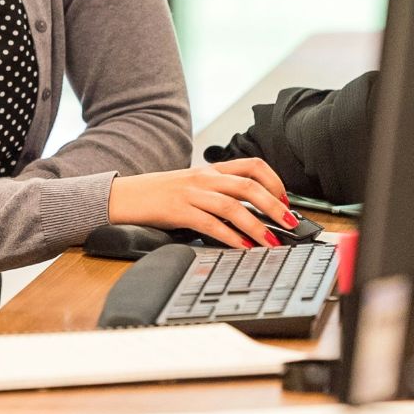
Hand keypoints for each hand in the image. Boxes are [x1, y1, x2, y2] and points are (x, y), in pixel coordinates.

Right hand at [107, 157, 291, 246]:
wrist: (123, 196)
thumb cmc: (158, 194)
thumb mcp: (192, 185)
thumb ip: (218, 192)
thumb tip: (250, 211)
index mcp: (211, 170)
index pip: (253, 165)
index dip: (275, 181)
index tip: (286, 201)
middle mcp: (204, 178)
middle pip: (249, 186)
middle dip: (275, 207)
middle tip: (290, 224)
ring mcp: (191, 194)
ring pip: (234, 206)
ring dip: (258, 226)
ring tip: (272, 242)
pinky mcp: (178, 211)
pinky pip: (210, 224)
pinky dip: (230, 237)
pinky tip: (242, 248)